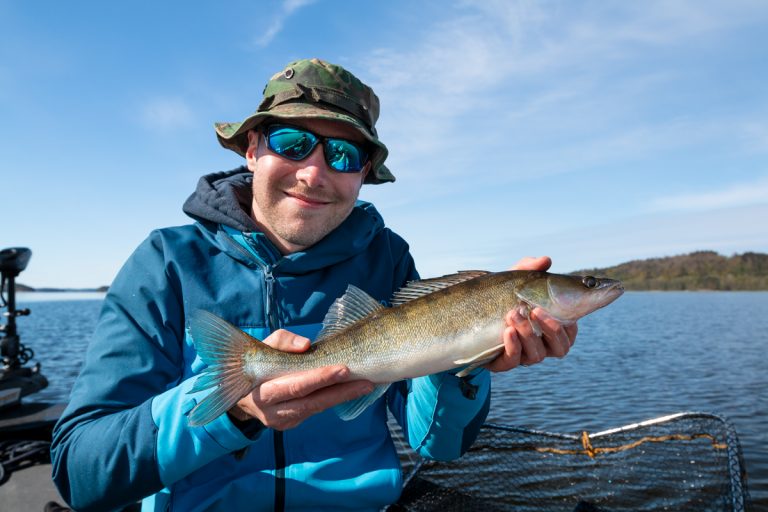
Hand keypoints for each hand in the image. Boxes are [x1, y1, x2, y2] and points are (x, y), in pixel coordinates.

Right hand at [228, 330, 373, 430]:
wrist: (241, 392)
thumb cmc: (257, 362)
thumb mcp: (265, 345)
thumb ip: (283, 342)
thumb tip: (306, 345)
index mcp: (262, 392)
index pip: (295, 386)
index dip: (319, 378)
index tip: (343, 369)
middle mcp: (272, 412)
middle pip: (310, 403)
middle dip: (339, 392)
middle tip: (364, 382)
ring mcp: (282, 421)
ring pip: (316, 409)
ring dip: (342, 397)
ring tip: (366, 386)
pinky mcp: (291, 424)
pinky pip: (315, 411)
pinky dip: (334, 400)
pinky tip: (352, 391)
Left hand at [485, 256, 577, 371]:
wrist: (468, 315)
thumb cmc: (500, 297)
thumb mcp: (513, 281)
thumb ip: (529, 270)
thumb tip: (545, 260)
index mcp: (550, 328)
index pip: (570, 332)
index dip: (568, 325)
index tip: (557, 308)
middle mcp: (541, 345)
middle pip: (560, 347)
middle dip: (551, 329)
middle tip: (536, 310)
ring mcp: (523, 356)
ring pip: (537, 355)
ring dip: (528, 333)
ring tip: (513, 314)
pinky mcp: (502, 363)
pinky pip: (513, 361)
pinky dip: (513, 346)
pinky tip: (508, 331)